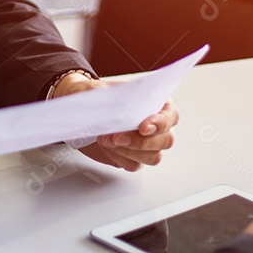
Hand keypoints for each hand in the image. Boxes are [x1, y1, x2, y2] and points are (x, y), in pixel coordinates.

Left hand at [51, 74, 178, 170]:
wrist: (82, 113)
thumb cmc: (95, 97)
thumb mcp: (98, 88)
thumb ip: (105, 92)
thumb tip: (108, 100)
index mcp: (156, 103)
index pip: (171, 115)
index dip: (160, 123)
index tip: (143, 127)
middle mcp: (156, 125)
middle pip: (166, 140)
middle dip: (140, 141)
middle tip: (117, 137)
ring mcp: (147, 144)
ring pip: (153, 156)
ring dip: (129, 151)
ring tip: (106, 139)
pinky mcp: (134, 158)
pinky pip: (134, 165)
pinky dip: (119, 157)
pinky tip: (106, 147)